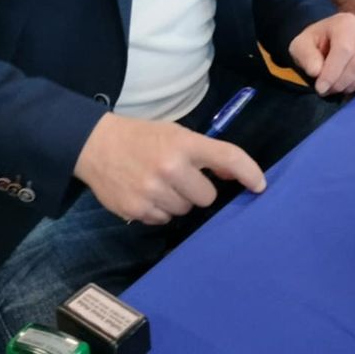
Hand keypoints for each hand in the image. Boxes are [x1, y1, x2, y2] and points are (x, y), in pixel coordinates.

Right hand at [74, 113, 266, 225]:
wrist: (95, 145)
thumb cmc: (141, 137)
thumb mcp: (174, 134)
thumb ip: (204, 153)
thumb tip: (231, 173)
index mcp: (183, 143)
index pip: (227, 157)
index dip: (249, 172)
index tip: (260, 185)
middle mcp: (170, 167)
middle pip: (207, 196)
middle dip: (197, 189)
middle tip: (179, 177)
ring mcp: (152, 191)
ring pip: (185, 210)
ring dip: (177, 201)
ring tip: (158, 183)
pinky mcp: (136, 210)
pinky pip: (164, 220)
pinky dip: (159, 210)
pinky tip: (145, 193)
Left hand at [288, 12, 354, 95]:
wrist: (330, 44)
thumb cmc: (315, 45)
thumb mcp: (300, 47)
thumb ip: (305, 56)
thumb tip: (317, 71)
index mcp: (346, 22)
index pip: (344, 50)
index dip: (332, 73)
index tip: (320, 88)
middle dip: (340, 83)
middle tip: (327, 90)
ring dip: (351, 87)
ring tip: (337, 85)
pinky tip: (351, 83)